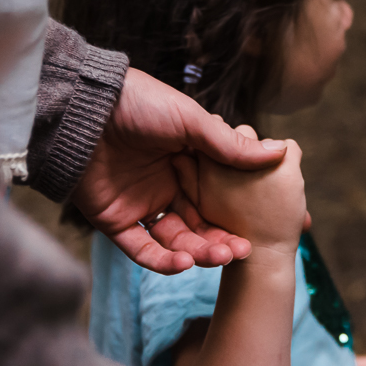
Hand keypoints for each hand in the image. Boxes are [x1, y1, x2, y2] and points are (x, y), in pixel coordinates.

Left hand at [71, 68, 287, 274]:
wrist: (84, 108)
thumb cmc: (139, 104)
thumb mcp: (191, 121)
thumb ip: (231, 145)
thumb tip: (281, 152)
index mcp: (188, 163)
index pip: (220, 199)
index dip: (241, 216)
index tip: (263, 229)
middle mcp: (167, 186)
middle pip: (200, 225)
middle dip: (221, 241)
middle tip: (241, 250)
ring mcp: (141, 206)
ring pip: (176, 241)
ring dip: (198, 253)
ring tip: (217, 256)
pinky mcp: (115, 222)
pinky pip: (142, 250)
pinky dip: (163, 261)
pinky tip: (184, 261)